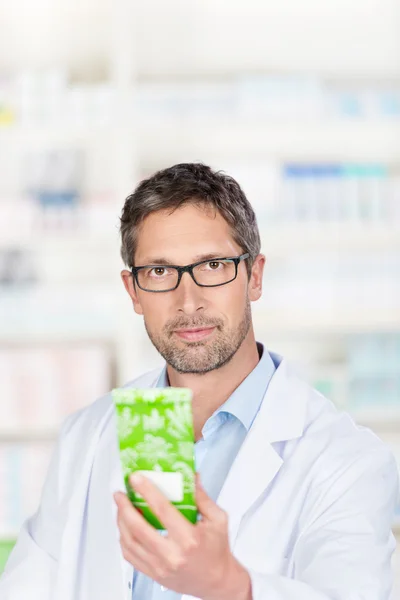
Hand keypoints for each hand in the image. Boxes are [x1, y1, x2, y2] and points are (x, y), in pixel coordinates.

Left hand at [114, 472, 251, 599]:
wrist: (217, 581)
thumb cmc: (217, 551)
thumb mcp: (217, 519)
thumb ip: (201, 497)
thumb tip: (191, 477)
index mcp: (189, 538)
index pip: (162, 510)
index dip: (146, 491)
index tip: (136, 479)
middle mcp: (172, 554)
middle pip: (139, 527)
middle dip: (125, 507)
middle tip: (121, 494)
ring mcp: (161, 567)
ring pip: (130, 542)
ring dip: (121, 522)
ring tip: (121, 508)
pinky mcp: (154, 574)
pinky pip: (130, 556)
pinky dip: (124, 539)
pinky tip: (125, 528)